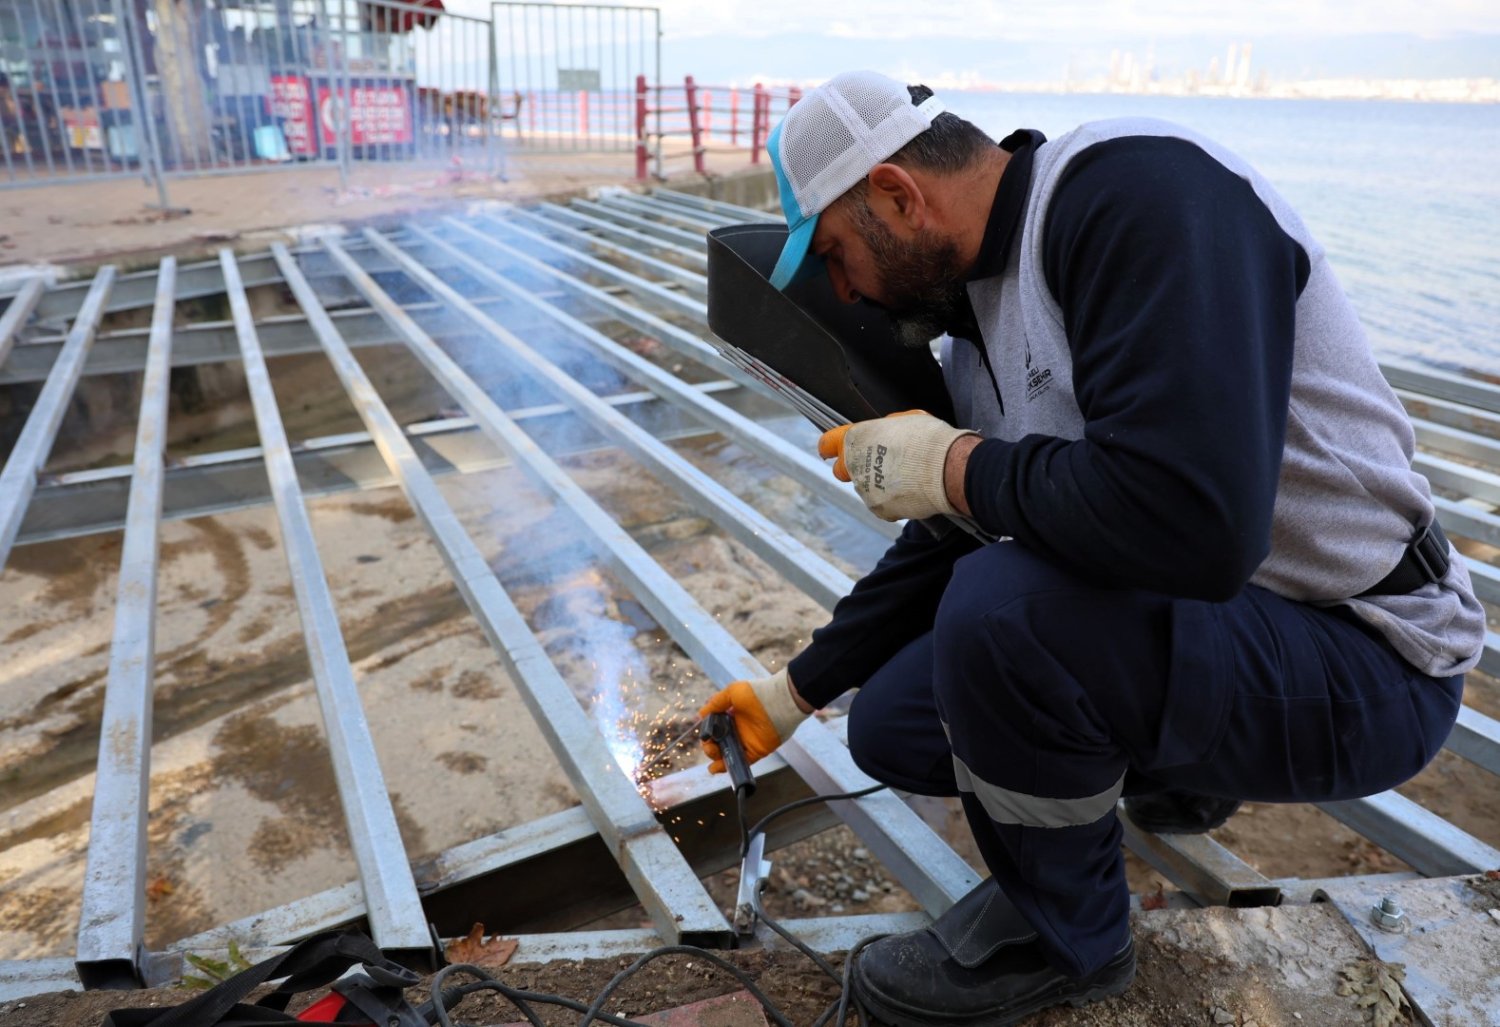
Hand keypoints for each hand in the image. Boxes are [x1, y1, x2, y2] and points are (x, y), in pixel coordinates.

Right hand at [698, 669, 810, 771]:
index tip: (705, 734)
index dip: (708, 733)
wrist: (779, 702)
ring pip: (727, 754)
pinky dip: (727, 766)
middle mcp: (738, 730)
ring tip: (713, 753)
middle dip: (710, 747)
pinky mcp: (755, 751)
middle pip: (719, 743)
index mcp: (732, 716)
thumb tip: (700, 715)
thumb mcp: (732, 692)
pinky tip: (715, 768)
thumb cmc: (756, 694)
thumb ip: (715, 703)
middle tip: (710, 745)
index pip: (715, 729)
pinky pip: (739, 761)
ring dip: (716, 757)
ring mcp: (746, 741)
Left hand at [818, 411, 977, 520]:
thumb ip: (884, 428)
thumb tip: (883, 432)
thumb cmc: (930, 440)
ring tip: (907, 478)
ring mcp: (865, 489)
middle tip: (877, 466)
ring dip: (879, 485)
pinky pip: (881, 506)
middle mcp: (855, 464)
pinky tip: (910, 492)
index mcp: (858, 437)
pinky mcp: (878, 508)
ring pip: (865, 488)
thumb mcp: (905, 420)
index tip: (829, 451)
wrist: (949, 468)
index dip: (829, 447)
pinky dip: (892, 501)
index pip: (828, 443)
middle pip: (842, 471)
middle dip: (854, 469)